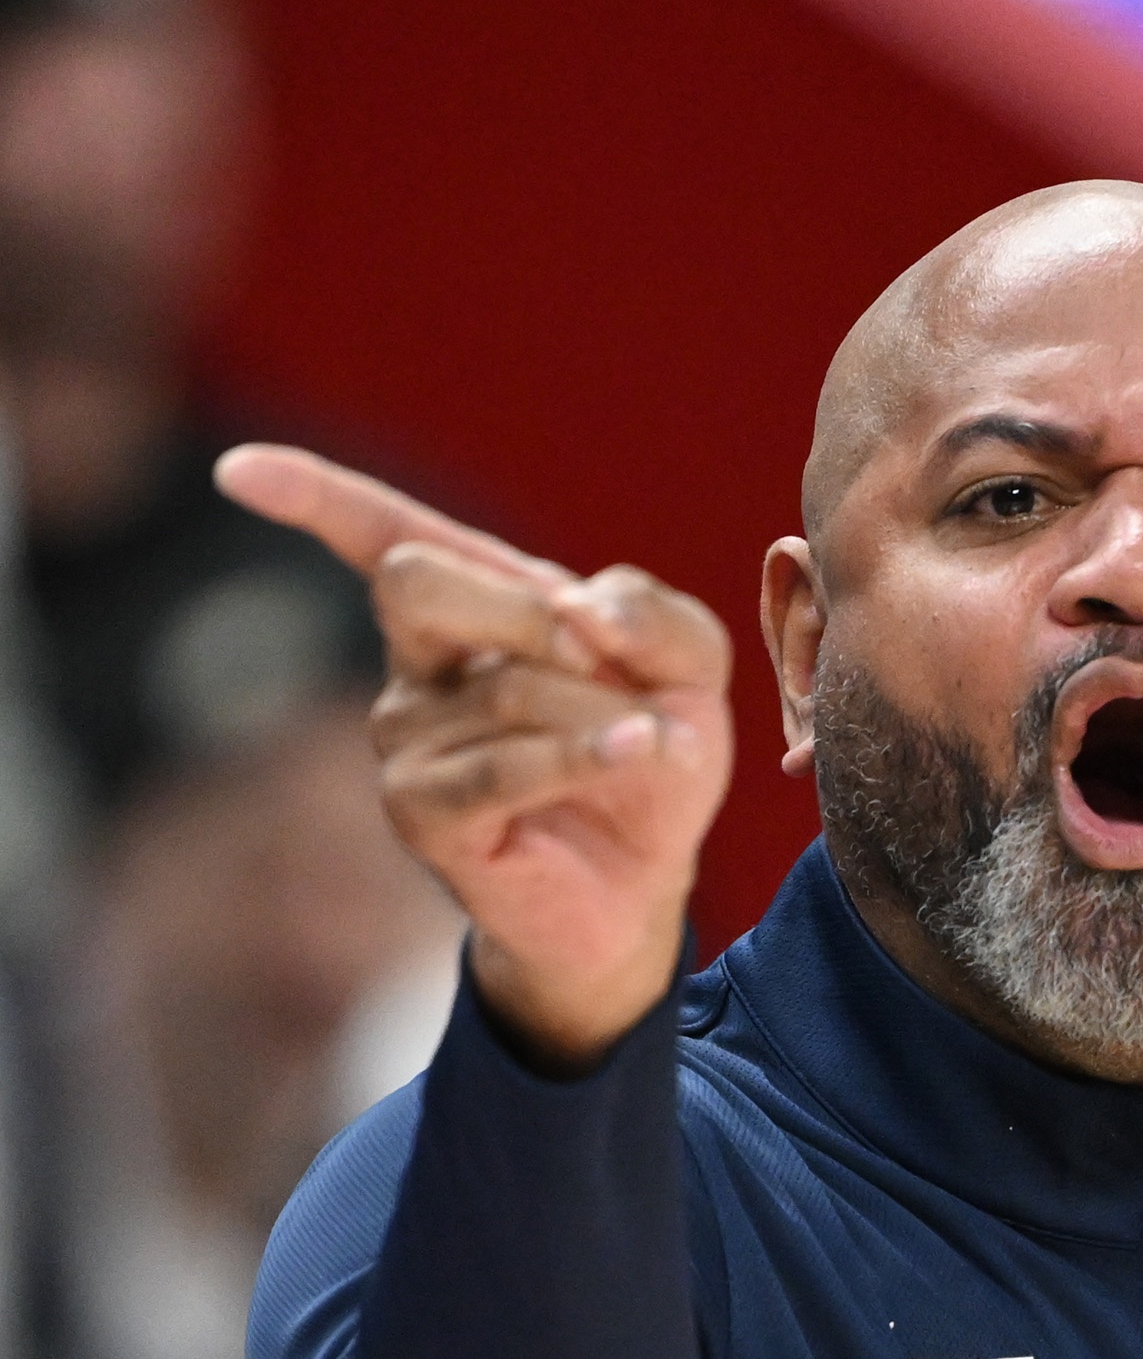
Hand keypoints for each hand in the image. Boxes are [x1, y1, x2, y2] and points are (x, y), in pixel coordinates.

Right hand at [215, 443, 733, 1066]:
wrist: (644, 887)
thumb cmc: (650, 762)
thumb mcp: (688, 671)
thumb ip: (656, 617)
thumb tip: (586, 605)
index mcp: (468, 605)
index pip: (373, 533)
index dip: (308, 494)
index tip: (238, 471)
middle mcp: (415, 664)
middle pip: (415, 579)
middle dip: (525, 608)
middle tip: (601, 656)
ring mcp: (405, 741)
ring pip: (498, 684)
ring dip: (598, 711)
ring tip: (655, 745)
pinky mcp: (421, 814)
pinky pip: (499, 766)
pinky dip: (578, 757)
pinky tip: (633, 756)